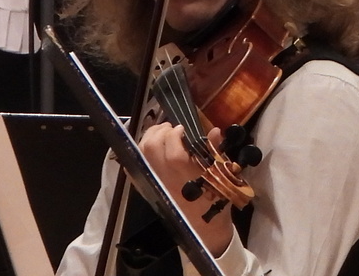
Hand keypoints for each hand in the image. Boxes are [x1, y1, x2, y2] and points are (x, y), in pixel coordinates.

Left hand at [136, 120, 234, 254]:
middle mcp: (165, 176)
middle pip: (151, 146)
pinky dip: (140, 154)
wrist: (202, 230)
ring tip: (161, 134)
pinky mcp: (148, 190)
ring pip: (141, 154)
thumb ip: (216, 151)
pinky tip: (151, 150)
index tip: (185, 128)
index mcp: (186, 172)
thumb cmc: (216, 201)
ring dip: (149, 139)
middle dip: (160, 131)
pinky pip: (135, 168)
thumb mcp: (222, 176)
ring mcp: (154, 183)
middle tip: (171, 128)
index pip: (173, 144)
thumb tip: (214, 131)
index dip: (177, 131)